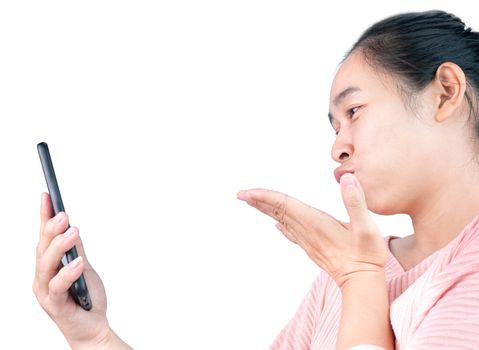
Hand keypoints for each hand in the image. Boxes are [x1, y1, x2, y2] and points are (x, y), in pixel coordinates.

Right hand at [33, 193, 111, 348]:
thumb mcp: (83, 266)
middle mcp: (43, 277)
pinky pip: (58, 287)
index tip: (47, 195)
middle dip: (51, 229)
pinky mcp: (55, 305)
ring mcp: (46, 292)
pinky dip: (67, 273)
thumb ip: (76, 249)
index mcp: (49, 266)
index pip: (44, 237)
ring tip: (72, 231)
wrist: (93, 327)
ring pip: (46, 265)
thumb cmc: (86, 298)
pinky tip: (79, 262)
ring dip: (58, 246)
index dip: (44, 216)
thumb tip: (72, 226)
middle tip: (63, 214)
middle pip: (42, 249)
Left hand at [237, 173, 386, 288]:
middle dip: (259, 201)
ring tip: (253, 202)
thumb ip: (355, 202)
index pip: (285, 205)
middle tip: (241, 194)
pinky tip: (276, 224)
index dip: (266, 196)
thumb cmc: (366, 256)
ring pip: (282, 220)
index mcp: (316, 222)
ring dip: (266, 210)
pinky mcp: (312, 247)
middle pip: (278, 212)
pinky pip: (291, 232)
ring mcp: (308, 240)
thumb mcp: (366, 227)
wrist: (362, 283)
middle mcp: (307, 231)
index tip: (248, 192)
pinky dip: (281, 223)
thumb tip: (347, 179)